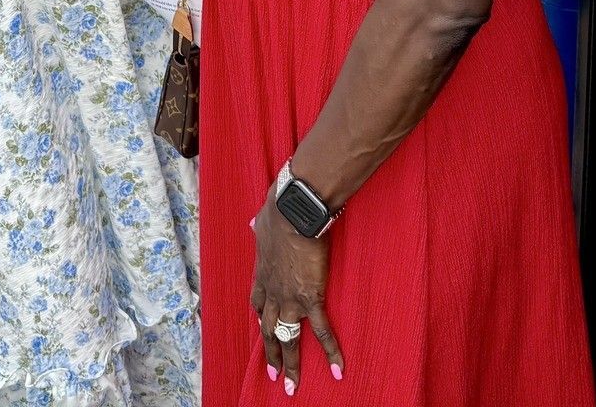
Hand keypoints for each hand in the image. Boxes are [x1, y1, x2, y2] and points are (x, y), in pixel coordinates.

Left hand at [250, 193, 343, 394]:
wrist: (294, 211)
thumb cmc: (280, 208)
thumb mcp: (264, 221)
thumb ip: (261, 227)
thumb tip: (256, 222)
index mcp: (262, 272)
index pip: (258, 303)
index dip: (262, 319)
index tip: (264, 329)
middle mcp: (272, 290)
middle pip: (269, 329)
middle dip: (271, 352)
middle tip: (272, 374)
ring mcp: (290, 298)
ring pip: (288, 338)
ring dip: (289, 364)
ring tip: (291, 386)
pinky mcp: (310, 299)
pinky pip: (321, 332)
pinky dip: (330, 352)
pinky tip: (338, 370)